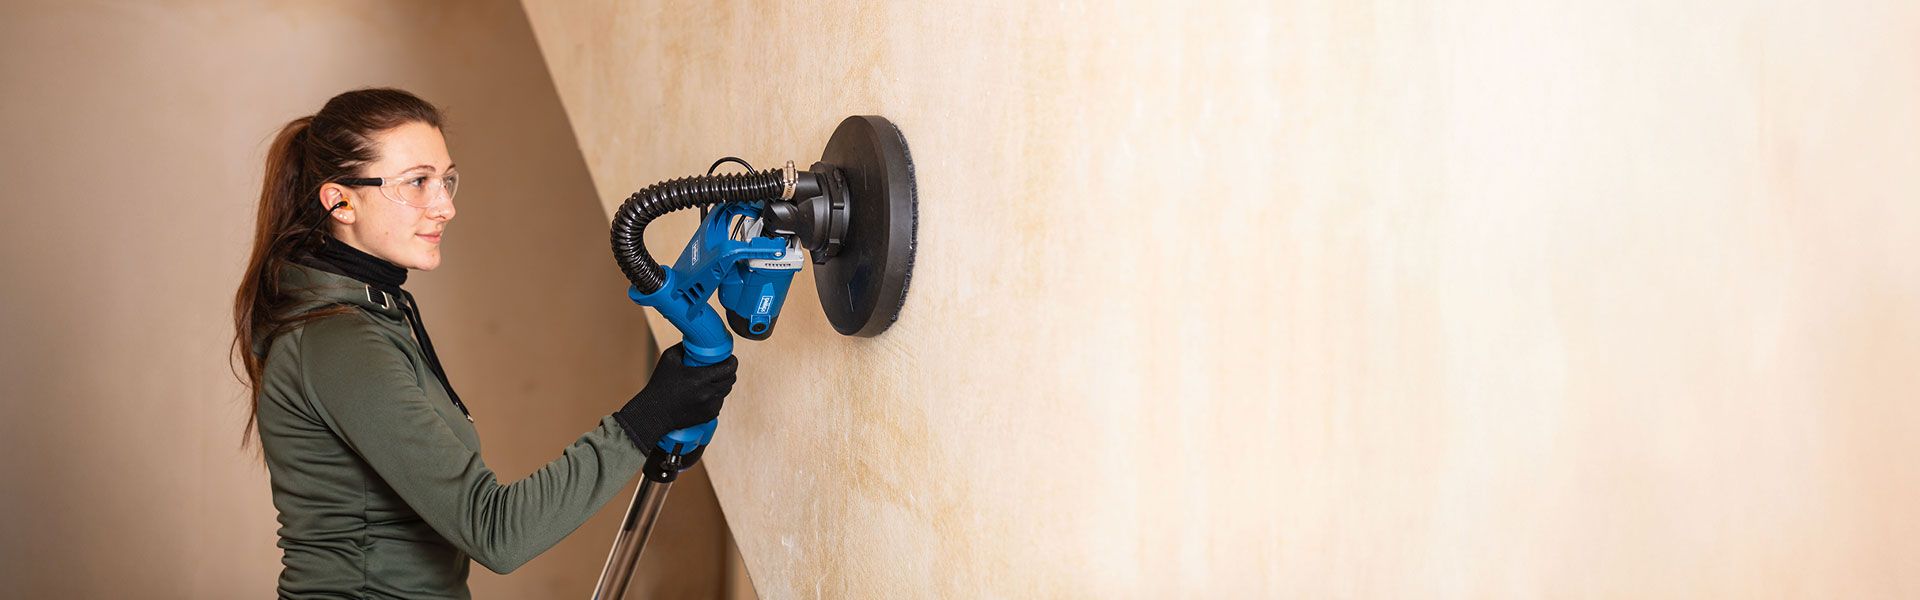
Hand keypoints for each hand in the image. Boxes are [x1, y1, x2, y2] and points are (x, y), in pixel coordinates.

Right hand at [613, 343, 737, 449]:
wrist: (654, 413)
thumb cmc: (659, 384)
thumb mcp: (669, 358)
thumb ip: (685, 346)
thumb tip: (697, 339)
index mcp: (699, 378)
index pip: (728, 368)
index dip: (732, 361)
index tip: (730, 358)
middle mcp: (707, 393)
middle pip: (731, 379)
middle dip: (729, 371)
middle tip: (722, 367)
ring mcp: (709, 406)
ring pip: (726, 391)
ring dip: (722, 384)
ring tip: (711, 380)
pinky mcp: (709, 416)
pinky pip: (719, 403)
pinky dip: (715, 397)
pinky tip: (704, 394)